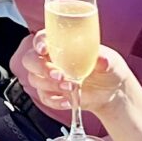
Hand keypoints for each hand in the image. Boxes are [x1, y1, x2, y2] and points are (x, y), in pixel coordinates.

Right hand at [11, 29, 130, 120]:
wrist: (112, 92)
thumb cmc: (108, 69)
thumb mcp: (110, 61)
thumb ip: (104, 59)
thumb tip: (102, 60)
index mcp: (60, 43)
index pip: (41, 39)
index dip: (38, 42)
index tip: (44, 49)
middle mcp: (50, 59)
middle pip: (30, 60)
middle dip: (40, 67)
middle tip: (59, 75)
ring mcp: (48, 77)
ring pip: (34, 79)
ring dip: (50, 85)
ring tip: (72, 87)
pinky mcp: (52, 94)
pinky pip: (44, 98)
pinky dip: (55, 101)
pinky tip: (69, 100)